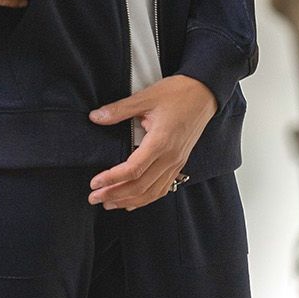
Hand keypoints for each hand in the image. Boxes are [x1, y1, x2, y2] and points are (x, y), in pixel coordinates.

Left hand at [87, 75, 219, 208]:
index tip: (95, 183)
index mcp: (160, 142)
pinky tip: (132, 202)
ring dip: (129, 200)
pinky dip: (146, 198)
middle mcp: (170, 157)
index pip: (132, 170)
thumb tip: (95, 117)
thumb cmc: (178, 94)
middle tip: (94, 198)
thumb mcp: (145, 98)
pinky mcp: (180, 163)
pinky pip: (163, 188)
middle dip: (115, 194)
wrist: (204, 94)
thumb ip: (119, 110)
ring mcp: (177, 163)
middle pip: (140, 186)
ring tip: (109, 203)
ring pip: (152, 192)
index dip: (111, 179)